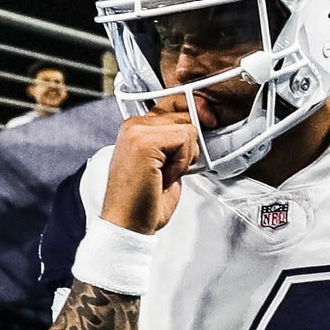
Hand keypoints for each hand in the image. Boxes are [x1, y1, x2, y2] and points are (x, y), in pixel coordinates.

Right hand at [101, 106, 197, 232]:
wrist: (128, 225)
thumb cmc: (144, 202)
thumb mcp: (165, 163)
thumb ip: (176, 141)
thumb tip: (200, 125)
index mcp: (136, 128)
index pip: (174, 104)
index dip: (193, 117)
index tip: (201, 132)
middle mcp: (133, 125)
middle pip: (185, 114)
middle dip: (188, 145)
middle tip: (171, 170)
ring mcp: (137, 131)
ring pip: (187, 128)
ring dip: (185, 157)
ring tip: (165, 175)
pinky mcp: (144, 142)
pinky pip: (184, 140)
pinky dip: (181, 163)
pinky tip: (164, 177)